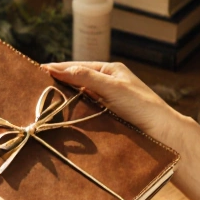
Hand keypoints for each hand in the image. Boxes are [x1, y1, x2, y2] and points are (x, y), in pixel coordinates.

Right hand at [41, 61, 184, 148]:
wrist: (163, 132)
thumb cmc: (142, 106)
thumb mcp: (112, 88)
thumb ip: (86, 77)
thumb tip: (59, 69)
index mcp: (111, 71)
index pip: (78, 66)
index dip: (58, 69)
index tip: (37, 71)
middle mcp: (109, 84)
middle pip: (78, 81)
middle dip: (59, 83)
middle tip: (36, 87)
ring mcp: (109, 100)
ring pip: (81, 96)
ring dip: (66, 98)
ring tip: (45, 101)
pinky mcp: (109, 116)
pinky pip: (87, 110)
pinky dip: (74, 111)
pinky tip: (64, 116)